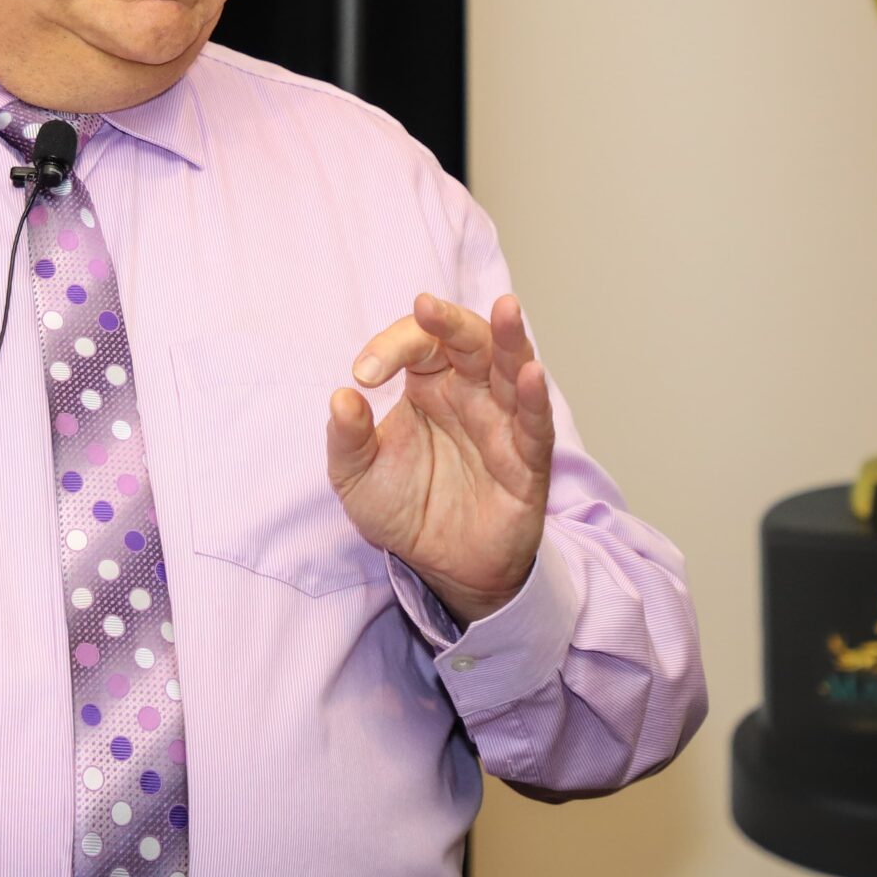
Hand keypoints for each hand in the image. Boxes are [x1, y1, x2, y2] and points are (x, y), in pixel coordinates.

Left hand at [326, 293, 554, 624]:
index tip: (364, 374)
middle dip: (450, 321)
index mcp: (429, 384)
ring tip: (506, 308)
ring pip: (513, 368)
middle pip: (470, 340)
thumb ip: (347, 438)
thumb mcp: (357, 478)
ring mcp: (502, 423)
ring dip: (511, 338)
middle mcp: (470, 393)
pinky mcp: (526, 461)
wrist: (443, 569)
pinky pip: (534, 423)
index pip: (418, 343)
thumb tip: (341, 398)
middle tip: (426, 307)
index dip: (391, 346)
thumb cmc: (405, 510)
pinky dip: (534, 397)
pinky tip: (530, 373)